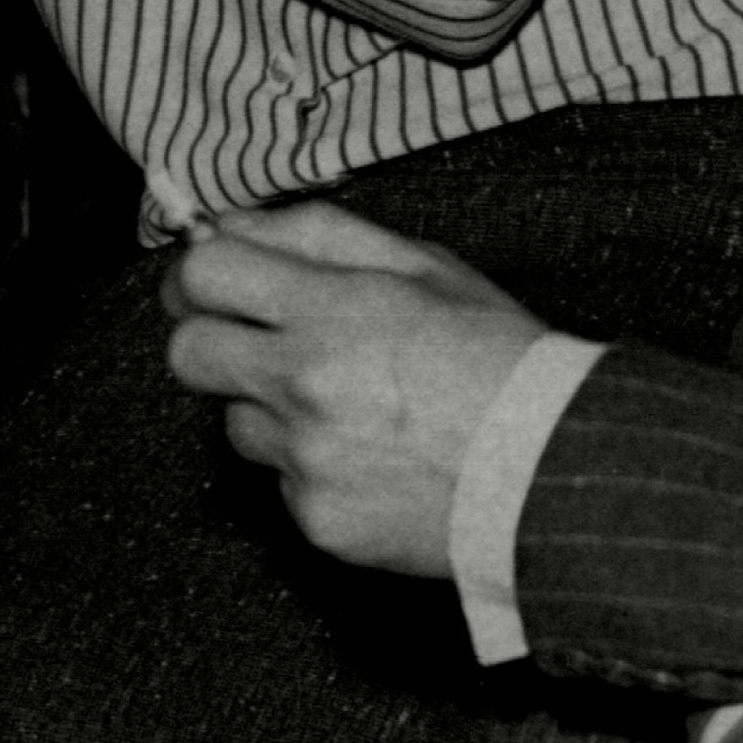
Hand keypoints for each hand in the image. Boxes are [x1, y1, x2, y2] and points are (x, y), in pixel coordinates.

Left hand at [161, 202, 547, 578]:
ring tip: (350, 408)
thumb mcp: (426, 267)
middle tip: (257, 341)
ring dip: (273, 410)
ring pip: (235, 422)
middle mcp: (305, 384)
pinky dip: (314, 468)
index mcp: (333, 310)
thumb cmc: (501, 358)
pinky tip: (373, 458)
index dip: (201, 273)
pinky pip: (282, 481)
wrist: (555, 471)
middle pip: (187, 353)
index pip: (203, 276)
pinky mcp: (316, 518)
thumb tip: (233, 223)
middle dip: (210, 338)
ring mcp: (306, 458)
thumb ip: (320, 236)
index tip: (219, 281)